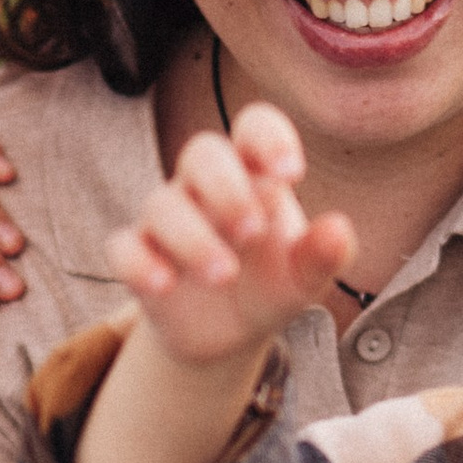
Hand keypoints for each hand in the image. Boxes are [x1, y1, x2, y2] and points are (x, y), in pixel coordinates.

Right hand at [102, 102, 356, 369]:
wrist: (229, 335)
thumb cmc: (270, 284)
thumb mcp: (304, 277)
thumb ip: (323, 254)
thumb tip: (340, 230)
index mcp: (253, 174)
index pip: (254, 127)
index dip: (269, 138)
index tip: (292, 174)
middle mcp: (206, 187)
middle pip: (201, 152)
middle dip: (226, 188)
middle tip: (253, 233)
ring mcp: (167, 220)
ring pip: (162, 204)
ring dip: (192, 238)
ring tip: (223, 276)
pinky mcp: (138, 257)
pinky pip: (122, 247)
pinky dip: (138, 263)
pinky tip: (164, 286)